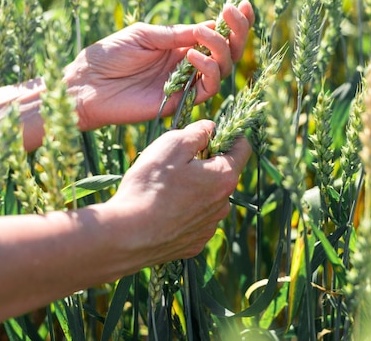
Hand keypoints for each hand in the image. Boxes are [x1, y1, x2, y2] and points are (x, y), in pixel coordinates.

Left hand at [64, 1, 254, 130]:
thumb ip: (176, 33)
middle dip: (237, 32)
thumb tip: (210, 26)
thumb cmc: (108, 55)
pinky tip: (192, 56)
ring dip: (220, 49)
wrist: (87, 85)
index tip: (243, 3)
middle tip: (233, 14)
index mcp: (180, 45)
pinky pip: (207, 88)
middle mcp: (187, 65)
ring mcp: (185, 84)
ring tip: (203, 36)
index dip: (233, 22)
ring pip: (223, 69)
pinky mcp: (181, 102)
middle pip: (227, 52)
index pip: (216, 34)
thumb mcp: (144, 34)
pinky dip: (208, 70)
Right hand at [106, 120, 251, 265]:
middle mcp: (224, 205)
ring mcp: (209, 227)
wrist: (127, 235)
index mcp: (224, 177)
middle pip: (222, 174)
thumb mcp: (171, 144)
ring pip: (208, 198)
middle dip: (205, 164)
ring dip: (194, 189)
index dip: (230, 135)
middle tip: (176, 161)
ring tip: (164, 188)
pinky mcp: (194, 243)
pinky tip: (162, 210)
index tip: (212, 132)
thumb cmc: (150, 186)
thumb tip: (210, 128)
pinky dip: (184, 211)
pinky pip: (195, 220)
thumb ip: (197, 132)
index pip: (243, 149)